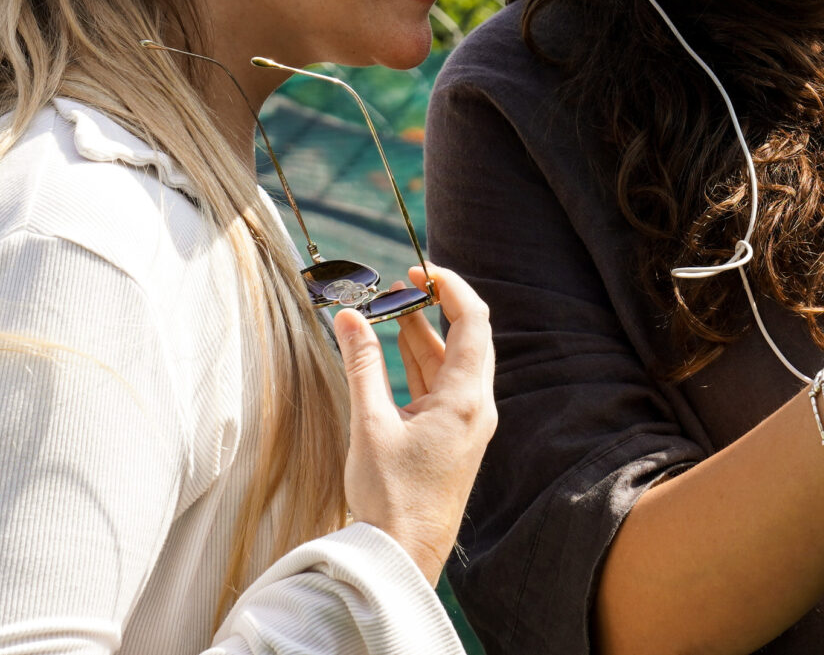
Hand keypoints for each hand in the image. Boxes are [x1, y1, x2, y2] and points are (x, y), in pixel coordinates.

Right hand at [336, 264, 497, 582]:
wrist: (402, 556)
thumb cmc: (389, 497)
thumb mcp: (369, 424)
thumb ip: (362, 364)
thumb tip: (347, 316)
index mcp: (465, 400)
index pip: (472, 321)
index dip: (449, 286)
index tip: (418, 267)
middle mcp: (476, 408)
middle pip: (468, 338)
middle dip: (435, 306)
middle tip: (401, 284)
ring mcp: (469, 425)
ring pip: (454, 363)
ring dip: (425, 334)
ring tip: (392, 307)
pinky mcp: (455, 439)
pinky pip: (445, 387)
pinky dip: (423, 363)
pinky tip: (399, 348)